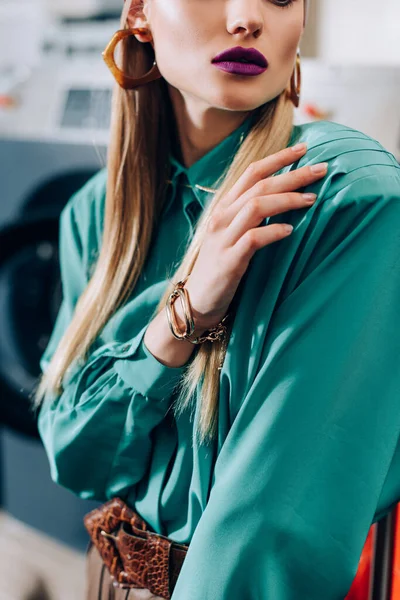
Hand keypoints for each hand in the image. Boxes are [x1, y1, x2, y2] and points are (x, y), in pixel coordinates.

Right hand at [184, 143, 327, 329]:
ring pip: (256, 206)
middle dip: (292, 174)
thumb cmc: (220, 267)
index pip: (251, 173)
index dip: (278, 158)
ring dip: (287, 199)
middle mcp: (222, 218)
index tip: (303, 148)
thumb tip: (286, 200)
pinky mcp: (228, 261)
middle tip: (321, 169)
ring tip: (311, 199)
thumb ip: (251, 217)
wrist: (197, 301)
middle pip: (259, 185)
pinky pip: (253, 238)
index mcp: (224, 208)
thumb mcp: (233, 236)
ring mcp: (223, 238)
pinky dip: (273, 231)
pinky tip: (290, 231)